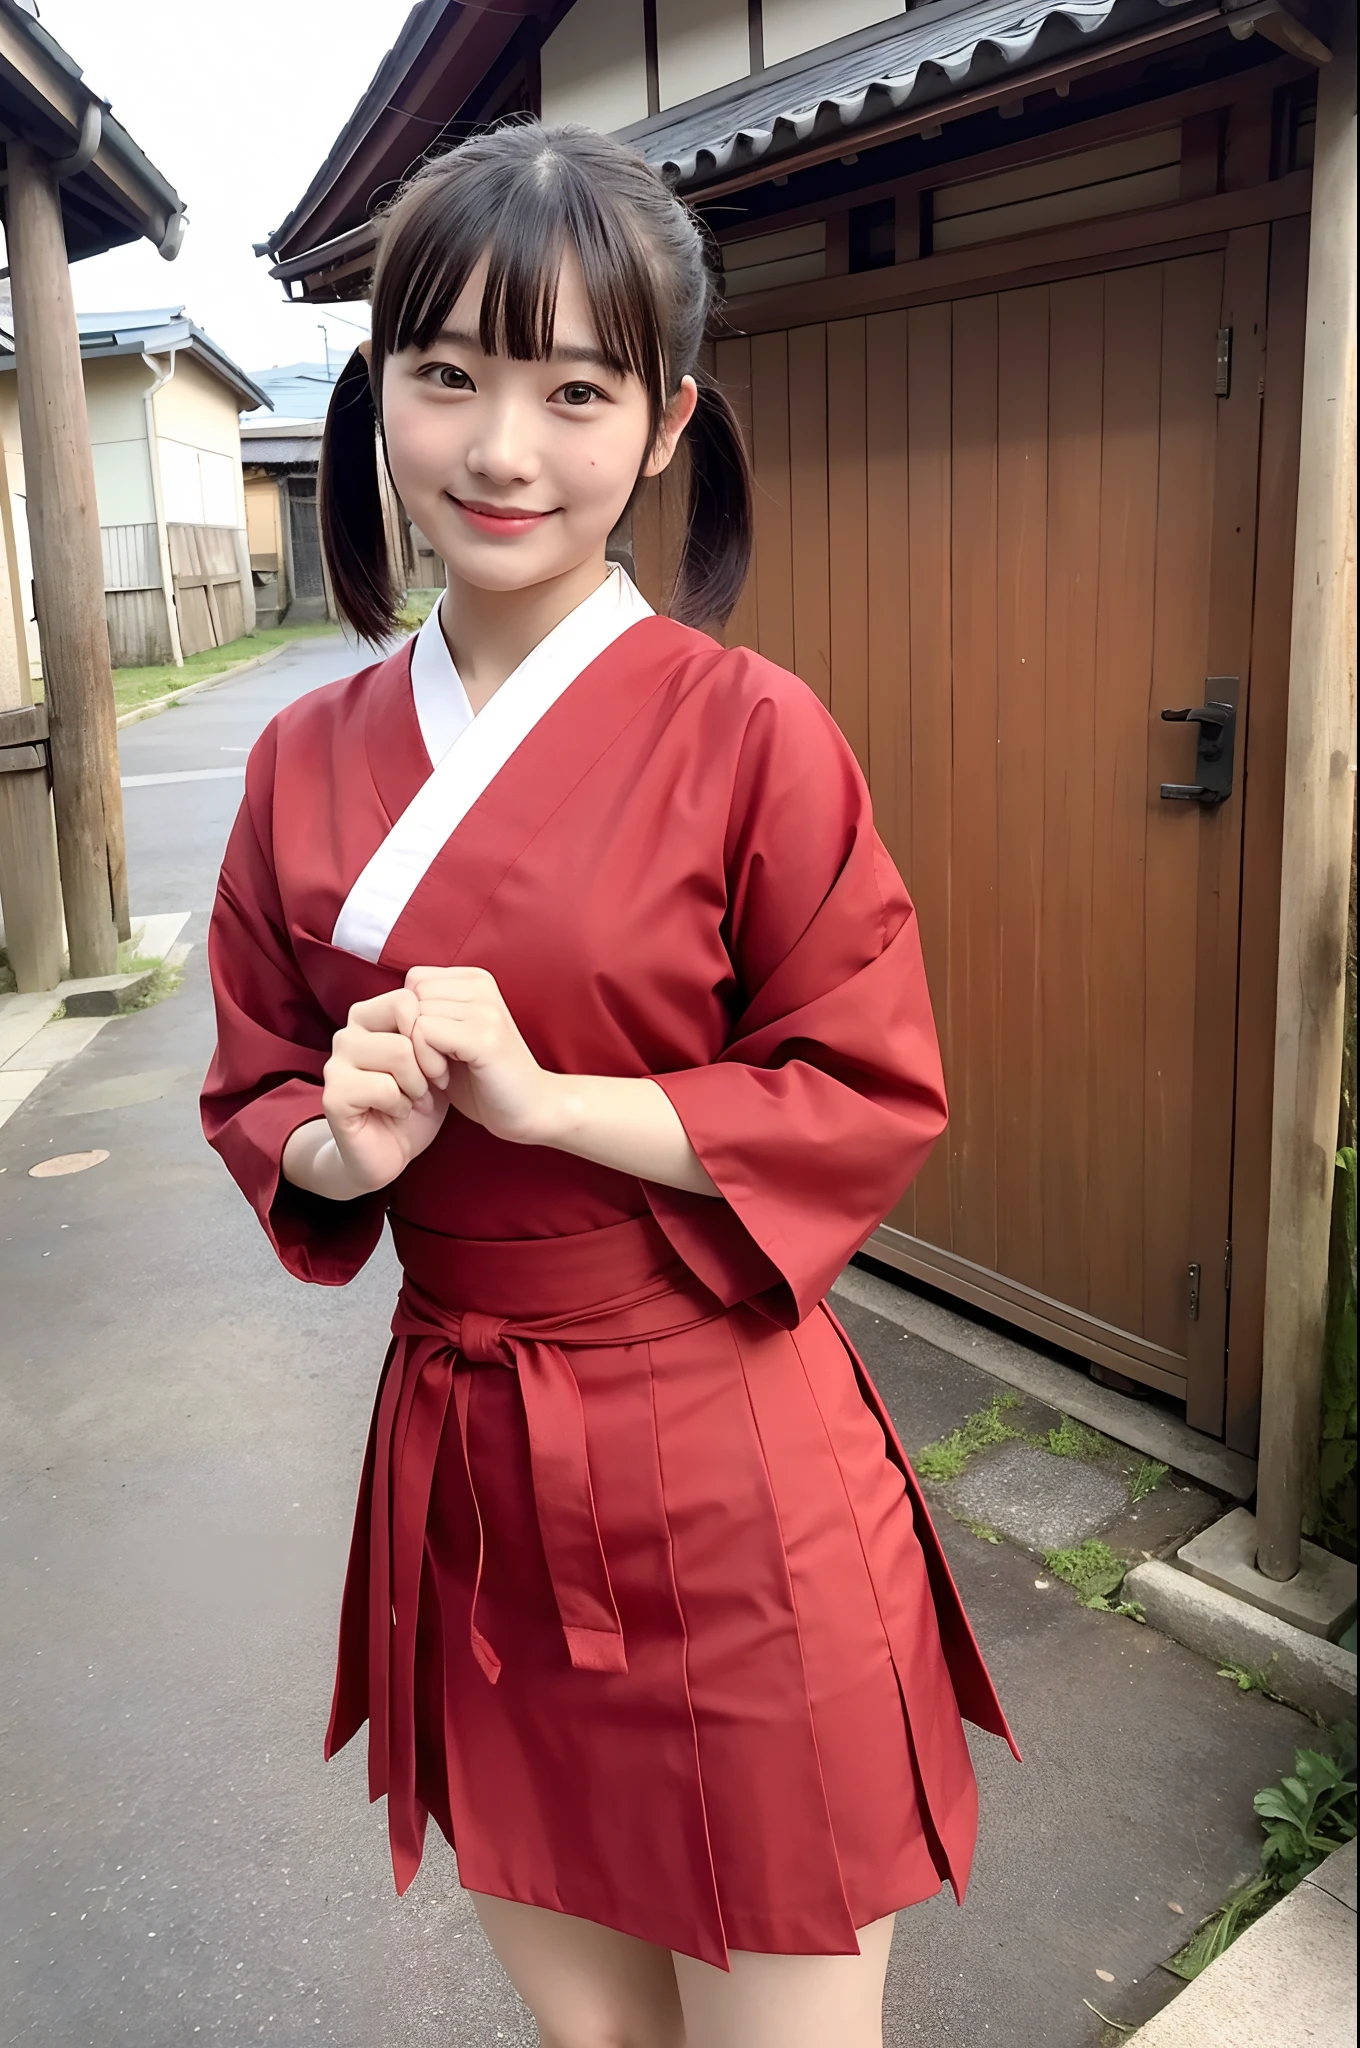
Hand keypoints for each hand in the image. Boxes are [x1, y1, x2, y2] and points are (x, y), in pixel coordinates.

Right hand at [320, 988, 449, 1193]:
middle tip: (429, 1085)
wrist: (391, 1151)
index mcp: (369, 1018)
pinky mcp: (334, 1096)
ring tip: (413, 1099)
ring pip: (398, 1052)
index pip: (407, 998)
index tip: (440, 1062)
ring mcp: (336, 1064)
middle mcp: (347, 1034)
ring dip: (417, 1084)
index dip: (433, 1031)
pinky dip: (402, 1105)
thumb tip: (448, 1003)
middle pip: (406, 1023)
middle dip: (429, 1059)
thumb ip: (432, 1030)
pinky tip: (397, 1113)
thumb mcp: (431, 1060)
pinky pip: (384, 1087)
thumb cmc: (414, 1101)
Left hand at [405, 965, 558, 1145]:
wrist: (530, 1110)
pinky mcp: (483, 1036)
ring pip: (414, 1015)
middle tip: (432, 1066)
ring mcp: (485, 1009)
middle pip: (410, 997)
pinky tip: (442, 1079)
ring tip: (439, 1073)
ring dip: (417, 1053)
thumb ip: (427, 1014)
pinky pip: (424, 1034)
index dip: (411, 1017)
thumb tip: (388, 1004)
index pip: (413, 981)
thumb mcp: (451, 1037)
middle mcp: (482, 986)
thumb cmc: (485, 1078)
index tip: (431, 1048)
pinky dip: (425, 1063)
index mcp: (475, 980)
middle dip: (410, 1035)